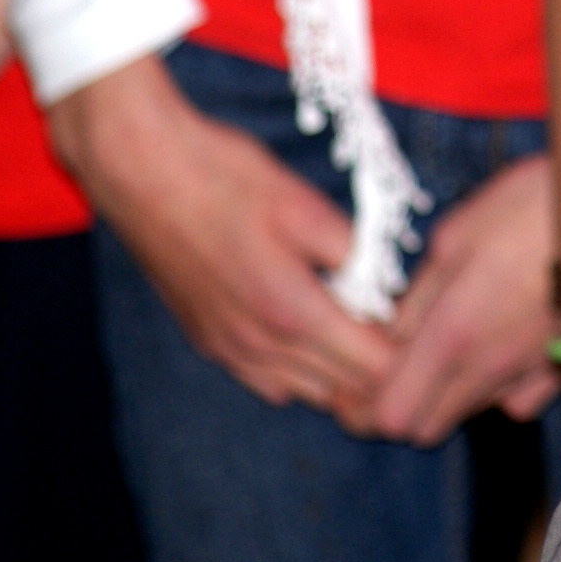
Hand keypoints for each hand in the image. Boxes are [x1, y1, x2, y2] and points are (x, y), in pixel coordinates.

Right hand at [52, 55, 397, 415]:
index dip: (406, 352)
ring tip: (356, 328)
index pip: (373, 370)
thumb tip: (383, 283)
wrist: (140, 169)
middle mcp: (259, 345)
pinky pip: (267, 381)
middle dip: (378, 368)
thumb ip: (352, 252)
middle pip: (343, 392)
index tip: (420, 321)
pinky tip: (307, 331)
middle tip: (397, 326)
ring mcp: (228, 349)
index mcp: (292, 311)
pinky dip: (298, 371)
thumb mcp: (304, 203)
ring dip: (338, 372)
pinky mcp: (206, 341)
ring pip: (305, 392)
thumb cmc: (222, 176)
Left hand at [363, 153, 558, 445]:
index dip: (365, 400)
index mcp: (452, 335)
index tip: (360, 371)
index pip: (388, 417)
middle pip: (423, 428)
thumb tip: (393, 329)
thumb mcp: (457, 233)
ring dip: (451, 389)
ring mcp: (529, 379)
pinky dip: (502, 384)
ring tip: (458, 336)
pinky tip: (505, 343)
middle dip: (404, 400)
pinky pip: (516, 399)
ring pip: (469, 411)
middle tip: (403, 354)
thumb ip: (419, 294)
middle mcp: (489, 371)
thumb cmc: (534, 210)